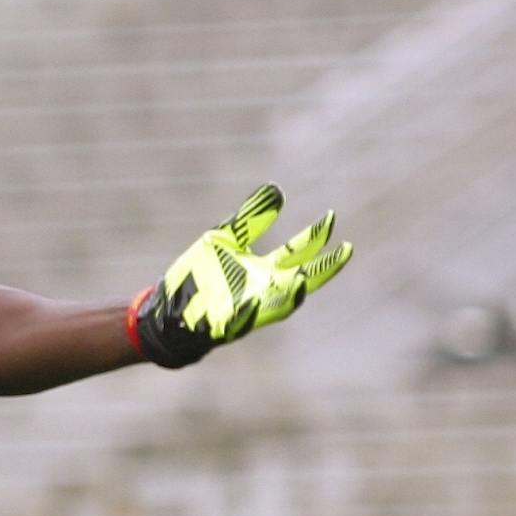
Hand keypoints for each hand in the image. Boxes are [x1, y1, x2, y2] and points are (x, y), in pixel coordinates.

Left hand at [130, 184, 352, 367]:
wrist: (169, 309)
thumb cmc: (200, 275)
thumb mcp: (224, 239)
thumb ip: (249, 219)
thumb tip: (277, 191)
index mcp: (265, 270)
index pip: (298, 253)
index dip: (316, 237)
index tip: (330, 218)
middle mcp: (264, 290)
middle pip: (303, 280)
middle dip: (324, 268)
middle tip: (346, 250)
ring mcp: (247, 308)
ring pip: (279, 307)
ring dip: (292, 295)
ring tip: (302, 280)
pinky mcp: (224, 324)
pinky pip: (240, 322)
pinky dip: (249, 314)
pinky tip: (253, 302)